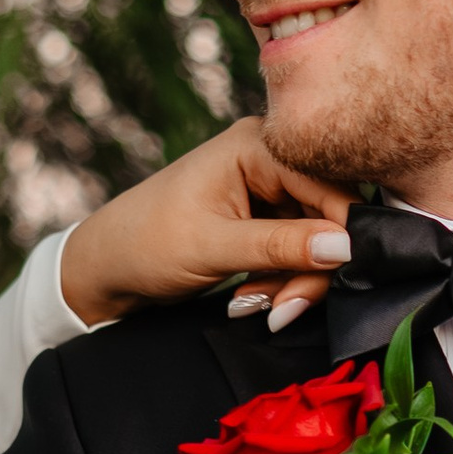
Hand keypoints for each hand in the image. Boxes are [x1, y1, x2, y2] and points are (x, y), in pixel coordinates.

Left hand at [58, 121, 354, 326]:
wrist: (107, 266)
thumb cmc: (146, 245)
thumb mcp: (214, 248)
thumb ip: (281, 247)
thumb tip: (345, 247)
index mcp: (257, 144)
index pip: (329, 182)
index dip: (344, 231)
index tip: (342, 276)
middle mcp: (268, 157)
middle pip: (328, 213)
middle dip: (314, 267)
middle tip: (285, 309)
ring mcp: (267, 187)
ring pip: (317, 238)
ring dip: (296, 281)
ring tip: (259, 307)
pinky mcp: (264, 217)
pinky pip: (298, 249)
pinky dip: (284, 280)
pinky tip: (254, 299)